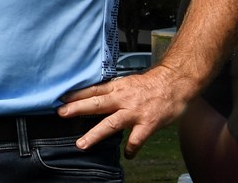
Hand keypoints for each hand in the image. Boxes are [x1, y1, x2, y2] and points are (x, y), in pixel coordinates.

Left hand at [56, 64, 194, 158]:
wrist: (176, 83)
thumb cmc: (152, 84)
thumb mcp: (128, 82)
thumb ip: (112, 91)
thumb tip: (94, 96)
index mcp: (118, 88)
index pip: (93, 90)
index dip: (76, 94)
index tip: (61, 99)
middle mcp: (123, 99)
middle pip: (97, 104)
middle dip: (77, 109)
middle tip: (61, 114)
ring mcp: (135, 112)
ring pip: (111, 124)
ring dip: (95, 134)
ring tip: (81, 144)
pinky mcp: (148, 124)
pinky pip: (137, 139)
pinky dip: (131, 148)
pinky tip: (127, 155)